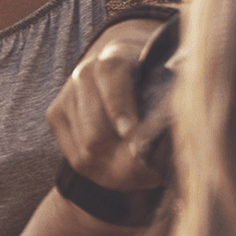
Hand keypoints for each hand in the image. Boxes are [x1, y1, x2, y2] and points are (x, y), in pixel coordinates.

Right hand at [48, 18, 169, 189]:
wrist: (123, 65)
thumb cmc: (155, 78)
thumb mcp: (170, 80)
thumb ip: (174, 100)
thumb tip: (180, 129)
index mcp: (114, 57)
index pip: (112, 83)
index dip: (123, 112)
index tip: (135, 136)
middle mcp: (84, 73)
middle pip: (96, 136)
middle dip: (125, 163)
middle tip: (153, 177)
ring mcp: (66, 95)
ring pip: (86, 154)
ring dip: (116, 174)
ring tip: (144, 178)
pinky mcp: (55, 115)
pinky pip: (76, 159)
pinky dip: (101, 173)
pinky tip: (123, 173)